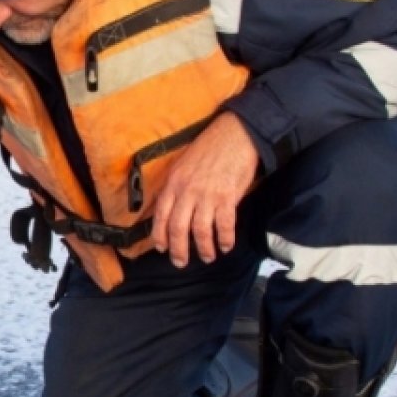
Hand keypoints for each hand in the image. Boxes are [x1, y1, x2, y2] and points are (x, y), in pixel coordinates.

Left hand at [150, 112, 258, 267]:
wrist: (235, 134)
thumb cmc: (210, 148)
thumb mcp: (183, 165)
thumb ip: (176, 187)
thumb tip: (169, 209)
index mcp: (174, 183)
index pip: (161, 216)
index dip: (160, 236)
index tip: (162, 249)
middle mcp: (187, 191)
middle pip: (178, 229)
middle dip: (179, 250)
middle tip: (181, 262)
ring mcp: (207, 195)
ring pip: (201, 231)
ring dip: (204, 249)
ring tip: (207, 257)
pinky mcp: (227, 196)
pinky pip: (224, 225)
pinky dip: (225, 239)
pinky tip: (226, 246)